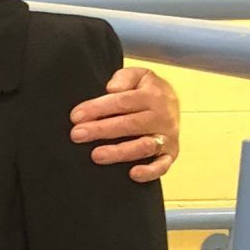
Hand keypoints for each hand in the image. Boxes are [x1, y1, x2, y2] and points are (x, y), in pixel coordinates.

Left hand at [70, 66, 178, 181]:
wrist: (173, 104)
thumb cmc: (147, 91)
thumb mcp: (138, 75)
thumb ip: (124, 78)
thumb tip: (113, 89)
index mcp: (153, 95)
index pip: (123, 101)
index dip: (98, 108)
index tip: (76, 116)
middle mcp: (163, 117)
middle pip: (130, 124)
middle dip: (101, 130)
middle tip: (77, 135)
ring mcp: (167, 137)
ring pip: (144, 146)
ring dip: (119, 152)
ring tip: (96, 155)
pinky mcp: (170, 154)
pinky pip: (162, 166)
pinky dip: (149, 171)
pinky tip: (132, 174)